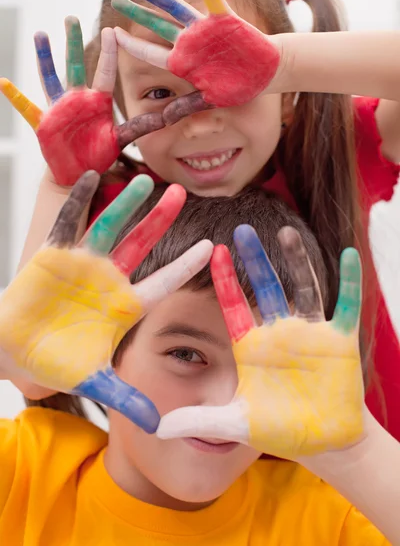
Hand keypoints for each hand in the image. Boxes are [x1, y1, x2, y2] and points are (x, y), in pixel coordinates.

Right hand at [0, 18, 164, 185]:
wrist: (79, 172)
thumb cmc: (99, 153)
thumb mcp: (121, 139)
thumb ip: (140, 127)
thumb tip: (167, 118)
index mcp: (98, 101)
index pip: (105, 72)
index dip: (109, 53)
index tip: (112, 31)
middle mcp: (78, 99)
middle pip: (75, 65)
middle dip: (73, 42)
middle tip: (71, 17)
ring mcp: (59, 108)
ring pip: (51, 78)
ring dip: (45, 58)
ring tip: (41, 34)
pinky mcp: (44, 122)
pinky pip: (27, 107)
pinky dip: (15, 97)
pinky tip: (3, 82)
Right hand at [0, 172, 211, 431]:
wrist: (14, 351)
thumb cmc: (55, 363)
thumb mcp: (94, 381)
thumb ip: (126, 397)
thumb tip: (158, 426)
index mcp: (125, 305)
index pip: (163, 281)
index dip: (185, 266)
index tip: (212, 248)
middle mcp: (109, 278)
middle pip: (141, 242)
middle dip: (161, 219)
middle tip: (183, 192)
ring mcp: (83, 263)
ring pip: (110, 227)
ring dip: (126, 205)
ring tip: (146, 181)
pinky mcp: (54, 254)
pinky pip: (69, 223)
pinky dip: (79, 203)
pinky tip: (93, 179)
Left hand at [112, 0, 280, 121]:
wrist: (263, 74)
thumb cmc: (236, 88)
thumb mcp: (209, 100)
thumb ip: (186, 106)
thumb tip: (164, 121)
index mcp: (183, 63)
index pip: (150, 53)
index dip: (131, 45)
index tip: (112, 35)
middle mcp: (190, 43)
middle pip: (157, 25)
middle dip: (136, 14)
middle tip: (116, 0)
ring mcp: (205, 29)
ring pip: (176, 8)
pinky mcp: (224, 19)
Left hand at [157, 225, 364, 457]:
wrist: (321, 442)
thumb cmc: (278, 429)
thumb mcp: (236, 424)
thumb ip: (200, 421)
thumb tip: (158, 428)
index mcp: (251, 346)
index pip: (234, 305)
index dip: (224, 279)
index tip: (213, 251)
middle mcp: (279, 333)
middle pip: (265, 287)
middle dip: (254, 260)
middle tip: (241, 230)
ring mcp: (310, 334)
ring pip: (302, 288)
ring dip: (296, 261)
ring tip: (286, 232)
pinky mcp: (341, 341)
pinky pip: (346, 306)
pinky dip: (349, 282)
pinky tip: (349, 255)